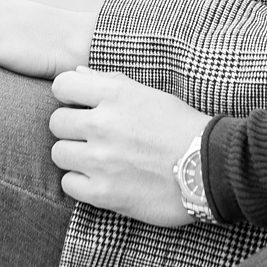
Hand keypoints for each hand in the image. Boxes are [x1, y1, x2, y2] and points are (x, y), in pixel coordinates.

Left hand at [48, 68, 212, 226]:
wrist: (209, 167)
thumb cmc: (182, 127)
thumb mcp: (148, 95)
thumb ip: (110, 83)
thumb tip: (78, 73)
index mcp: (115, 95)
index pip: (62, 85)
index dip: (67, 94)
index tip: (78, 104)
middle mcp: (103, 125)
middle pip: (56, 123)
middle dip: (71, 128)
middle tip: (90, 135)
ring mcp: (101, 161)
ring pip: (59, 154)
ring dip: (74, 155)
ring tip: (95, 158)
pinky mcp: (104, 193)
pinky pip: (68, 184)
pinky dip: (80, 182)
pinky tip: (99, 178)